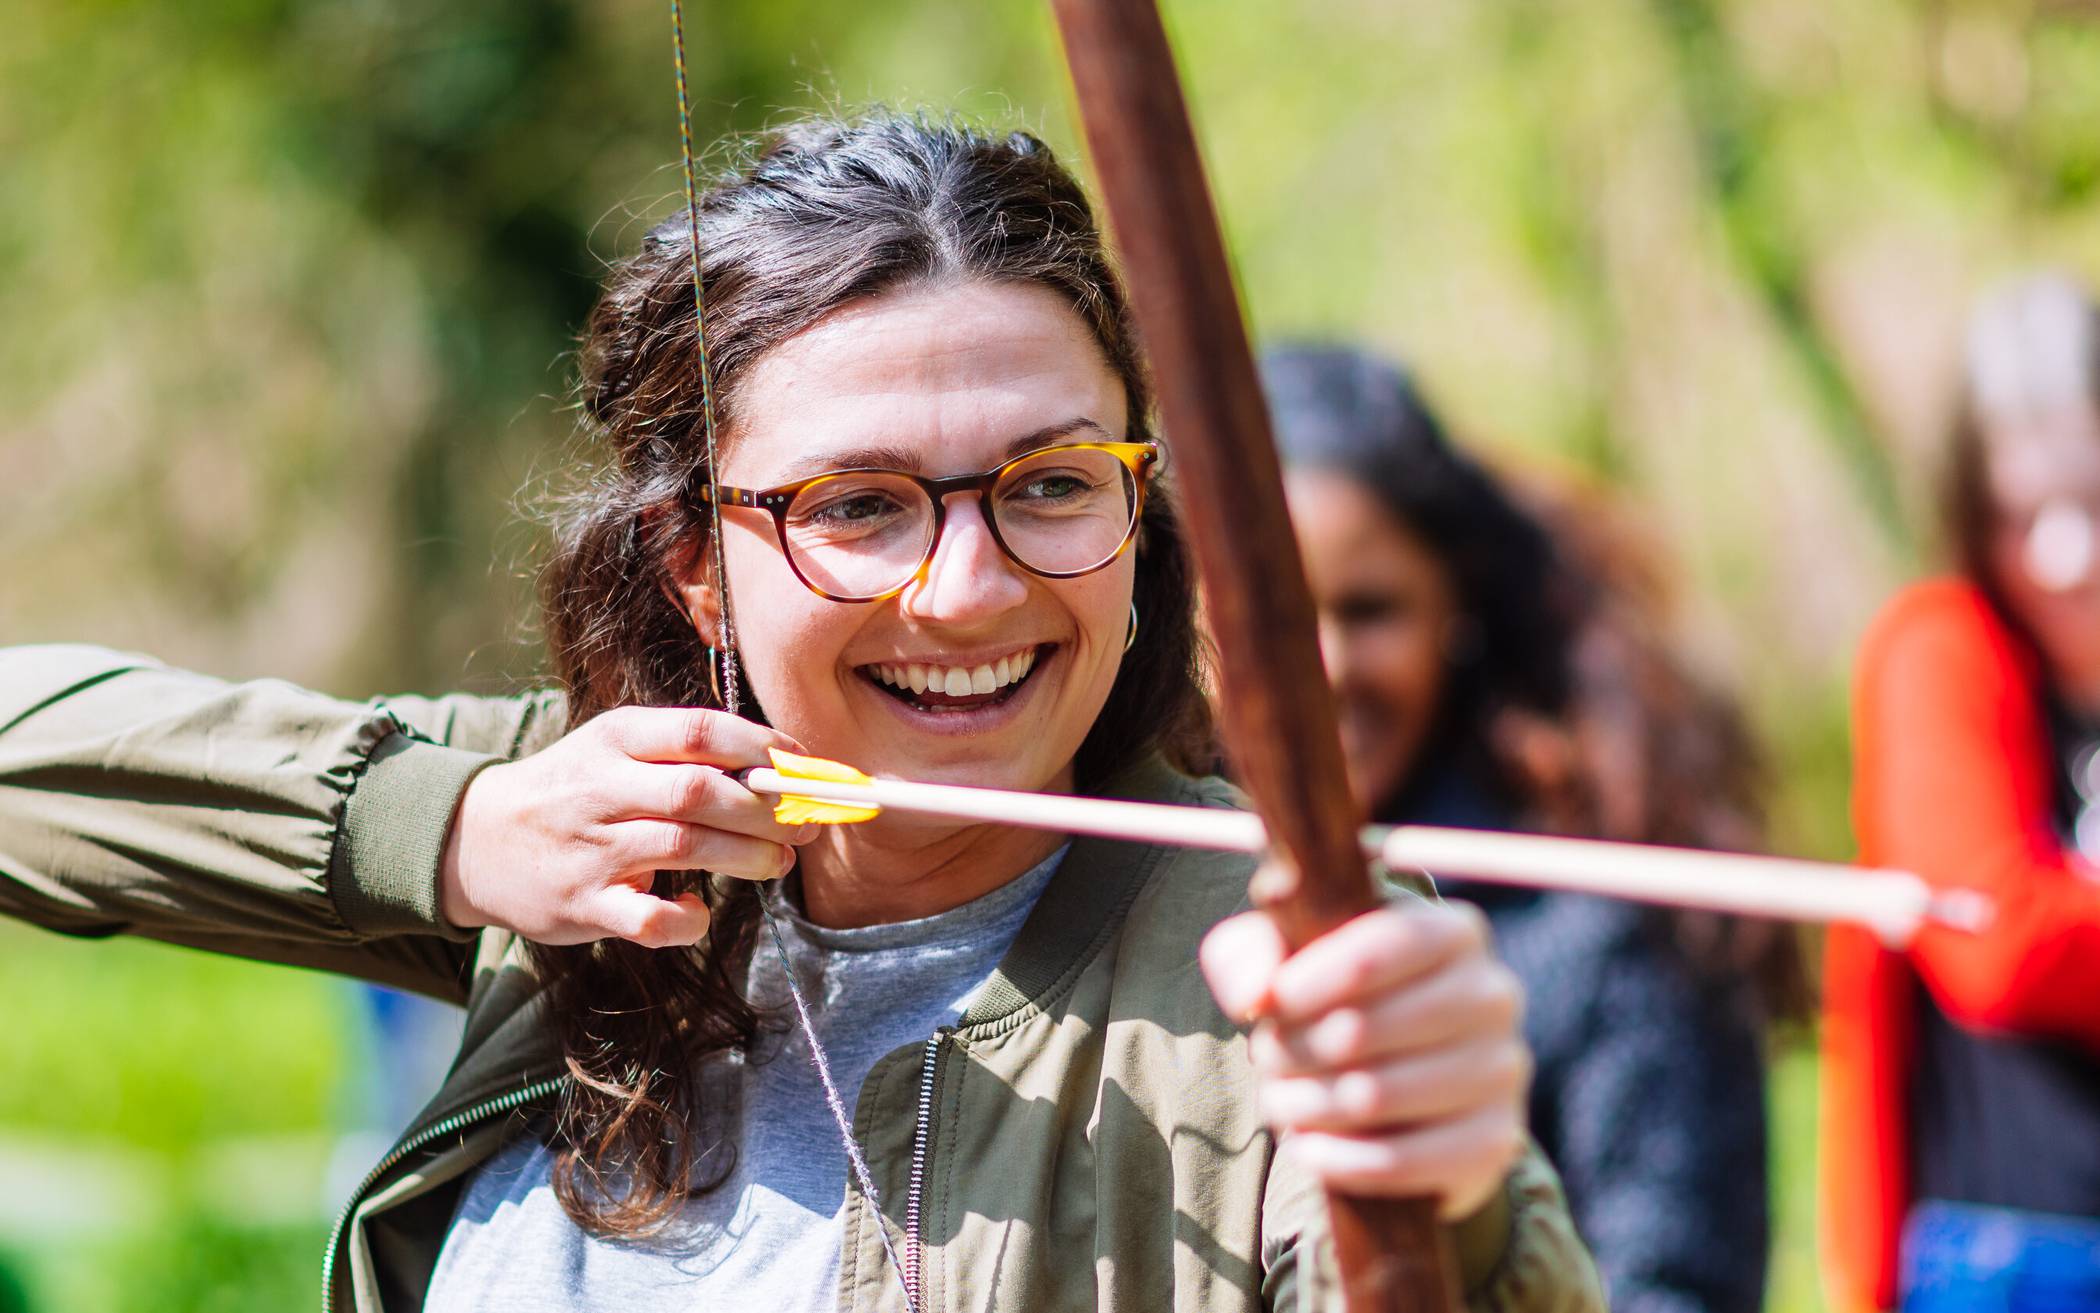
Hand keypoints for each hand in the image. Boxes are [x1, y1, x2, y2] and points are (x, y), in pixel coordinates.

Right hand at [439, 706, 813, 947]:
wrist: (475, 840)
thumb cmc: (573, 790)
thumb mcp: (615, 749)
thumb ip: (686, 754)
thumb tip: (783, 767)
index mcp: (615, 738)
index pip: (700, 731)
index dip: (762, 748)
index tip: (803, 765)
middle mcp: (602, 788)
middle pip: (701, 791)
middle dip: (768, 809)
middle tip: (806, 823)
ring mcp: (591, 850)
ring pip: (687, 848)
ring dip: (749, 857)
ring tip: (779, 862)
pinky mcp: (584, 906)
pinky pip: (649, 919)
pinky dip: (688, 918)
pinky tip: (698, 909)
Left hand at [1200, 891, 1528, 1219]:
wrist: (1406, 1085)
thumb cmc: (1339, 999)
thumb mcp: (1291, 960)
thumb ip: (1253, 953)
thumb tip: (1256, 996)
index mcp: (1455, 932)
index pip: (1372, 952)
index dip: (1303, 985)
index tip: (1264, 1008)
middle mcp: (1494, 995)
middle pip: (1362, 1029)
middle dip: (1293, 1050)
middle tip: (1266, 1060)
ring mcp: (1503, 1071)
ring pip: (1373, 1097)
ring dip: (1304, 1105)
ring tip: (1280, 1100)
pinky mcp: (1494, 1142)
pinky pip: (1398, 1160)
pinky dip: (1334, 1158)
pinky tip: (1305, 1147)